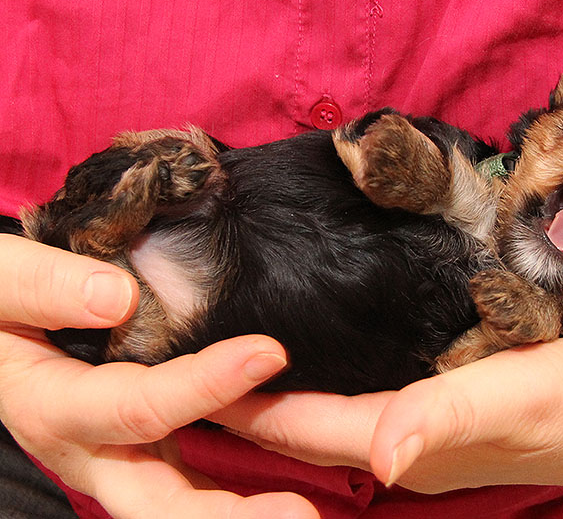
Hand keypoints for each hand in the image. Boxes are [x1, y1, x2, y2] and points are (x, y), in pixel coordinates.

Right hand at [0, 234, 318, 518]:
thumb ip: (40, 287)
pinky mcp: (143, 448)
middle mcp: (88, 448)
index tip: (269, 353)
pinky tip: (286, 494)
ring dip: (238, 517)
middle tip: (298, 516)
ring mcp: (118, 456)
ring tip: (302, 518)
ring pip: (178, 504)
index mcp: (51, 406)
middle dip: (227, 516)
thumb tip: (116, 298)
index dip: (203, 384)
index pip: (136, 406)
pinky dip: (233, 494)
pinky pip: (189, 481)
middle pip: (159, 502)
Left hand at [211, 336, 562, 494]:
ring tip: (234, 360)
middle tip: (192, 365)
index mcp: (415, 444)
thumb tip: (386, 457)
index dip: (249, 405)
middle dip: (248, 408)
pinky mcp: (445, 420)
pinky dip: (326, 389)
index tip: (190, 375)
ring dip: (282, 399)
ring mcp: (426, 439)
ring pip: (331, 422)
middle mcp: (408, 451)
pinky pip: (364, 408)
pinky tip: (317, 359)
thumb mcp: (527, 390)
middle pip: (307, 433)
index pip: (308, 427)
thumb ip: (453, 415)